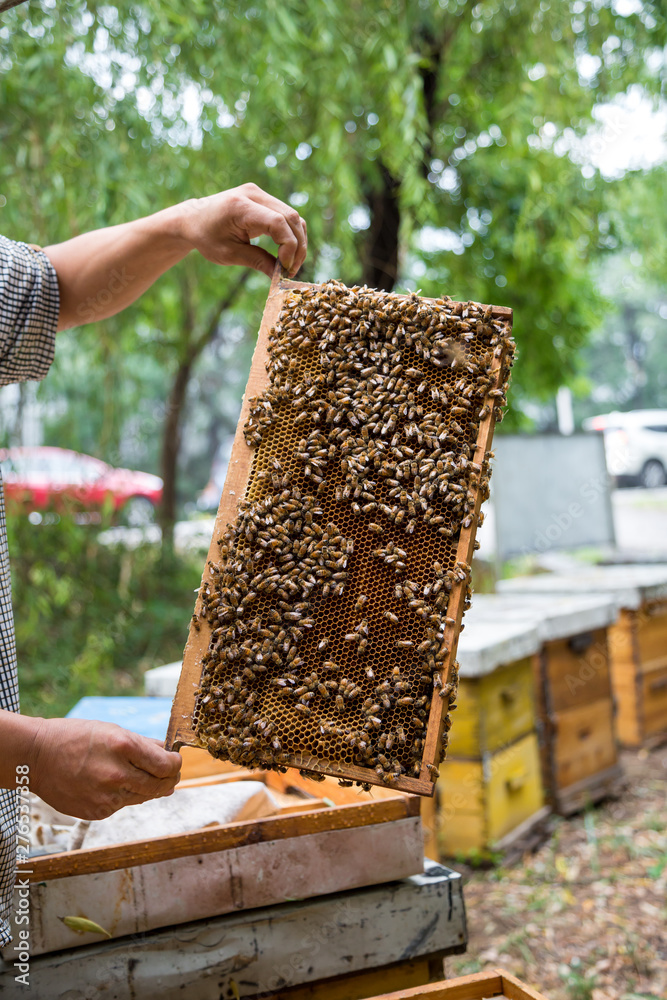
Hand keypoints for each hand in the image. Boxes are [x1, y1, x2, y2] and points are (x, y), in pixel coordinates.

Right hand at [29, 718, 181, 820]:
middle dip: (169, 778)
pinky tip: (112, 784)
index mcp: (124, 747)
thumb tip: (168, 753)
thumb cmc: (75, 737)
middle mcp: (117, 775)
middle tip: (169, 772)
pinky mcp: (97, 813)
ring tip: (138, 774)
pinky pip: (123, 805)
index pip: (167, 765)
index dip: (176, 763)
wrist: (37, 757)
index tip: (175, 759)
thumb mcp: (113, 731)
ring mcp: (107, 798)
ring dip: (147, 787)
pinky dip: (124, 796)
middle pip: (161, 785)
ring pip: (144, 797)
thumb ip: (144, 745)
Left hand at [180, 183, 307, 277]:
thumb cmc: (206, 237)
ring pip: (293, 216)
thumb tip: (281, 276)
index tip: (285, 268)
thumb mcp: (229, 254)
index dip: (288, 246)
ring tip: (290, 264)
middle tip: (292, 270)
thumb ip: (257, 262)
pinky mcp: (263, 198)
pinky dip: (291, 234)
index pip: (278, 222)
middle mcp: (253, 194)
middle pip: (291, 218)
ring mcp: (259, 193)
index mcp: (240, 206)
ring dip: (298, 241)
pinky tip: (287, 253)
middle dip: (297, 246)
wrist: (193, 219)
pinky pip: (286, 215)